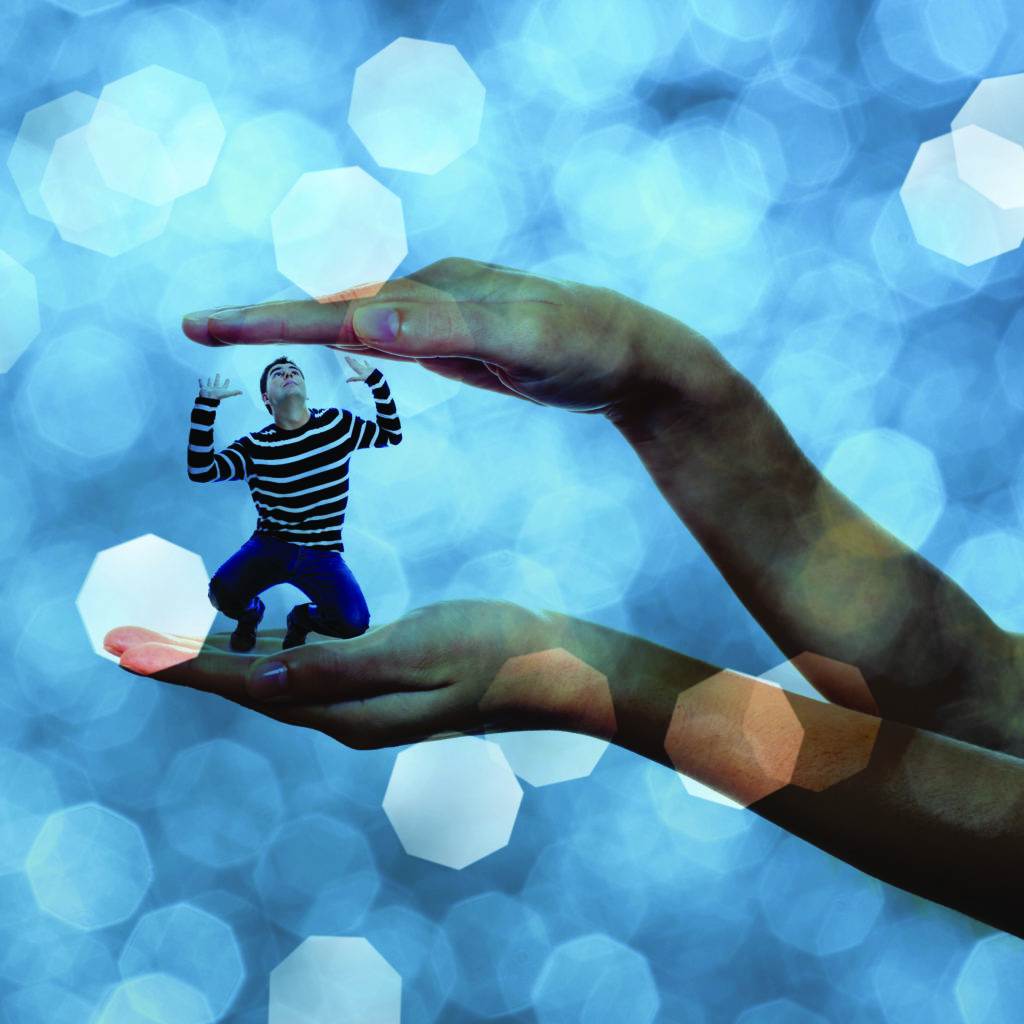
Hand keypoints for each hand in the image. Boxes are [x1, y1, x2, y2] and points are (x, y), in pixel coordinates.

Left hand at [102, 601, 609, 749]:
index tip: (129, 650)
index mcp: (349, 710)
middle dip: (189, 662)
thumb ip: (339, 669)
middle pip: (250, 687)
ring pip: (275, 679)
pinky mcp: (381, 684)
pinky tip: (268, 627)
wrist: (551, 670)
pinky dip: (274, 647)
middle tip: (132, 640)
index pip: (248, 687)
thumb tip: (260, 684)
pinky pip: (309, 669)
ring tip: (181, 633)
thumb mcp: (418, 653)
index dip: (185, 666)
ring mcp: (365, 704)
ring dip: (226, 655)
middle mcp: (346, 716)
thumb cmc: (494, 650)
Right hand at [181, 258, 738, 420]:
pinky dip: (352, 341)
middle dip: (265, 320)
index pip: (333, 310)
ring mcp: (443, 314)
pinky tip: (345, 343)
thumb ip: (443, 329)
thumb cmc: (583, 344)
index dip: (266, 320)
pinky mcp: (458, 337)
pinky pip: (391, 339)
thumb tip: (361, 318)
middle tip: (197, 326)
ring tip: (244, 332)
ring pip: (357, 322)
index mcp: (430, 292)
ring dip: (299, 328)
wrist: (632, 355)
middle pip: (332, 309)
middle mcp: (429, 294)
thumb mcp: (519, 339)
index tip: (202, 324)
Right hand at [197, 373, 241, 399]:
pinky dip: (201, 382)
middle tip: (218, 374)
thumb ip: (234, 393)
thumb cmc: (217, 397)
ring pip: (210, 384)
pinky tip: (200, 379)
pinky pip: (202, 384)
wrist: (208, 399)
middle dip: (218, 379)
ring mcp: (209, 389)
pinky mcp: (203, 389)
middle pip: (217, 383)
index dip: (227, 382)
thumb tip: (242, 392)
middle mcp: (215, 389)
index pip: (225, 385)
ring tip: (210, 377)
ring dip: (210, 380)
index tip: (228, 379)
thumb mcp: (227, 393)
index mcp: (221, 390)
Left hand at [343, 355, 373, 382]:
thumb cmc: (368, 378)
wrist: (376, 379)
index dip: (349, 362)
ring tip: (353, 359)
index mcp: (358, 371)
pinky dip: (366, 363)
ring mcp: (365, 369)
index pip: (352, 365)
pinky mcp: (370, 368)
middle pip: (354, 364)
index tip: (345, 358)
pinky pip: (367, 365)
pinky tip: (364, 360)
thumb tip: (346, 381)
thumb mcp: (360, 378)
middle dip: (350, 361)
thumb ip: (353, 379)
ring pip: (359, 364)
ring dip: (356, 362)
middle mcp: (361, 370)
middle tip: (347, 356)